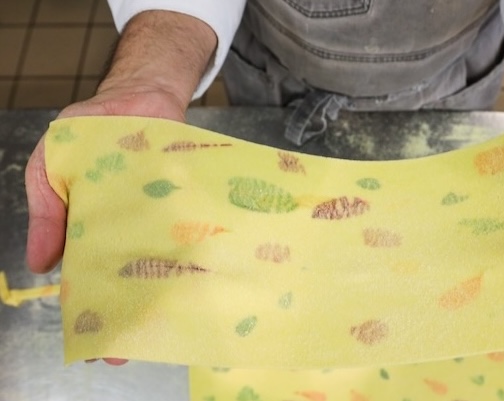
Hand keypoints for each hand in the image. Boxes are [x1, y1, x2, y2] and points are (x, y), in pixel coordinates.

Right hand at [25, 86, 186, 365]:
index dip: (91, 309)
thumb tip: (39, 265)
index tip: (97, 342)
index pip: (90, 278)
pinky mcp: (189, 204)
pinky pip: (192, 233)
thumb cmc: (89, 131)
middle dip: (131, 313)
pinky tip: (201, 279)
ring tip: (169, 323)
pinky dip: (196, 253)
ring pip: (163, 263)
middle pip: (131, 278)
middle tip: (135, 346)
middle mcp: (130, 230)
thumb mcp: (51, 168)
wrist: (139, 94)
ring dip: (166, 292)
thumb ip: (46, 213)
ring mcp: (162, 219)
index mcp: (93, 229)